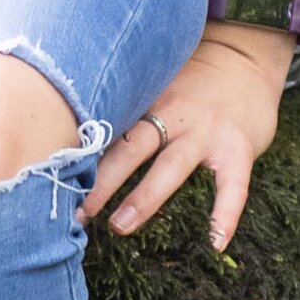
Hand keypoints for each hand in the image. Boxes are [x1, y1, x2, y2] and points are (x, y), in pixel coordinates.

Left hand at [80, 24, 291, 253]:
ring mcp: (206, 131)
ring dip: (144, 198)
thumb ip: (124, 104)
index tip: (52, 179)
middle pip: (131, 148)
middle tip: (77, 212)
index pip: (107, 127)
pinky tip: (216, 243)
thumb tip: (70, 133)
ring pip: (171, 167)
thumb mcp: (152, 81)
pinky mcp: (238, 148)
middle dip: (101, 182)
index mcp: (146, 98)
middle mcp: (173, 113)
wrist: (247, 56)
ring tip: (119, 226)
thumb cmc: (189, 78)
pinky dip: (226, 214)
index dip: (79, 154)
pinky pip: (233, 186)